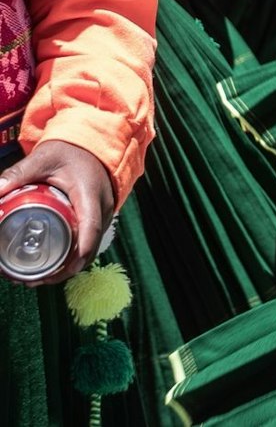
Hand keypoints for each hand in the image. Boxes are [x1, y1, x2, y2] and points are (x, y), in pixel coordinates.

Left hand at [0, 140, 115, 284]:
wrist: (93, 146)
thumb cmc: (70, 152)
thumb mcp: (43, 159)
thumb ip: (19, 173)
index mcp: (90, 194)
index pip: (90, 226)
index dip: (80, 250)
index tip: (63, 268)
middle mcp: (102, 208)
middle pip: (89, 247)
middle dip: (64, 270)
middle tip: (32, 281)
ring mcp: (104, 216)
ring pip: (89, 250)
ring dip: (67, 268)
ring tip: (35, 279)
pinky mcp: (99, 220)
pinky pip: (89, 244)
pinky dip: (72, 259)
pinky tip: (52, 267)